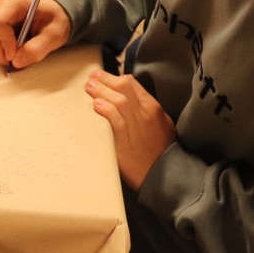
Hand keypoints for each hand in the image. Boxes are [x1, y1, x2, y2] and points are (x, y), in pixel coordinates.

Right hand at [0, 0, 70, 70]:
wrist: (56, 14)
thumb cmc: (57, 19)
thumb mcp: (54, 35)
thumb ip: (36, 49)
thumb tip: (16, 62)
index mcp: (15, 2)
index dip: (5, 43)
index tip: (16, 55)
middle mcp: (3, 5)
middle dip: (4, 51)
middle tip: (21, 56)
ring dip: (5, 51)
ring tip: (23, 48)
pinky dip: (5, 49)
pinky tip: (19, 45)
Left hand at [85, 70, 175, 188]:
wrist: (165, 175)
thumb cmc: (161, 151)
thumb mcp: (162, 125)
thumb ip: (147, 112)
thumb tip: (129, 100)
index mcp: (153, 108)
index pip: (132, 84)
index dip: (114, 77)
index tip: (102, 77)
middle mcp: (146, 113)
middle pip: (124, 87)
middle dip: (105, 79)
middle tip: (91, 79)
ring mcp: (137, 126)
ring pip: (118, 100)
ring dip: (101, 91)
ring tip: (89, 87)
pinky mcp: (127, 142)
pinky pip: (116, 120)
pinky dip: (106, 110)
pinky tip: (96, 105)